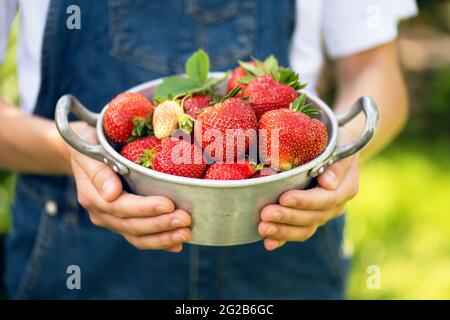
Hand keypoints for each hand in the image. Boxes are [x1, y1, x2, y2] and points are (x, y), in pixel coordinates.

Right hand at [68, 125, 191, 252]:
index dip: (145, 208)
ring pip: (138, 237)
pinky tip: (177, 244)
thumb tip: (112, 194)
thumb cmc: (89, 143)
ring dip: (163, 238)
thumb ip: (99, 172)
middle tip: (186, 220)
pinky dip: (159, 242)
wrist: (82, 152)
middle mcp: (102, 213)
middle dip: (161, 225)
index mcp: (93, 195)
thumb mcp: (89, 149)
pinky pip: (140, 238)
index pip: (121, 207)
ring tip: (186, 233)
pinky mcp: (123, 224)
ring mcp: (112, 221)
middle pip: (132, 225)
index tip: (169, 205)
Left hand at [258, 128, 358, 250]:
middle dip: (287, 217)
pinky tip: (268, 243)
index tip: (284, 197)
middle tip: (265, 214)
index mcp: (345, 189)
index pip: (325, 200)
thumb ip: (337, 165)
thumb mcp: (341, 146)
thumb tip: (328, 184)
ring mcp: (320, 215)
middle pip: (312, 217)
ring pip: (304, 229)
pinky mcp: (307, 219)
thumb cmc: (335, 143)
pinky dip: (282, 239)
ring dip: (282, 231)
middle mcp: (334, 206)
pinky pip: (296, 233)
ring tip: (262, 228)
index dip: (304, 201)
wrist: (334, 149)